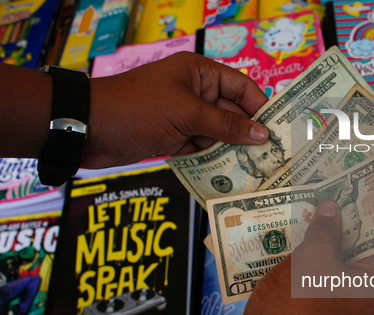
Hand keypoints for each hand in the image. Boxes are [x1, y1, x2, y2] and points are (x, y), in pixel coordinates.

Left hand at [84, 52, 268, 168]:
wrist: (88, 129)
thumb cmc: (138, 109)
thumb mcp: (186, 114)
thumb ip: (226, 125)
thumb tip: (262, 134)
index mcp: (200, 74)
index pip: (241, 88)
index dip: (261, 107)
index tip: (279, 130)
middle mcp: (195, 93)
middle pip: (232, 113)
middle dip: (249, 134)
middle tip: (273, 156)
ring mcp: (184, 117)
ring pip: (218, 134)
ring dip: (233, 151)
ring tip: (258, 170)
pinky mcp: (175, 138)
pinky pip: (202, 149)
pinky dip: (213, 161)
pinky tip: (231, 176)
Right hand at [195, 200, 373, 314]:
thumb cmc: (300, 306)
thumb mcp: (314, 258)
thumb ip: (325, 230)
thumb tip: (331, 207)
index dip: (364, 208)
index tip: (353, 182)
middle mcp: (363, 294)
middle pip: (353, 247)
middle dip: (336, 219)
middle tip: (324, 184)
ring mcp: (337, 303)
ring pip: (329, 260)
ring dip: (315, 236)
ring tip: (303, 199)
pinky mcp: (312, 308)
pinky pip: (311, 274)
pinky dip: (302, 256)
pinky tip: (286, 230)